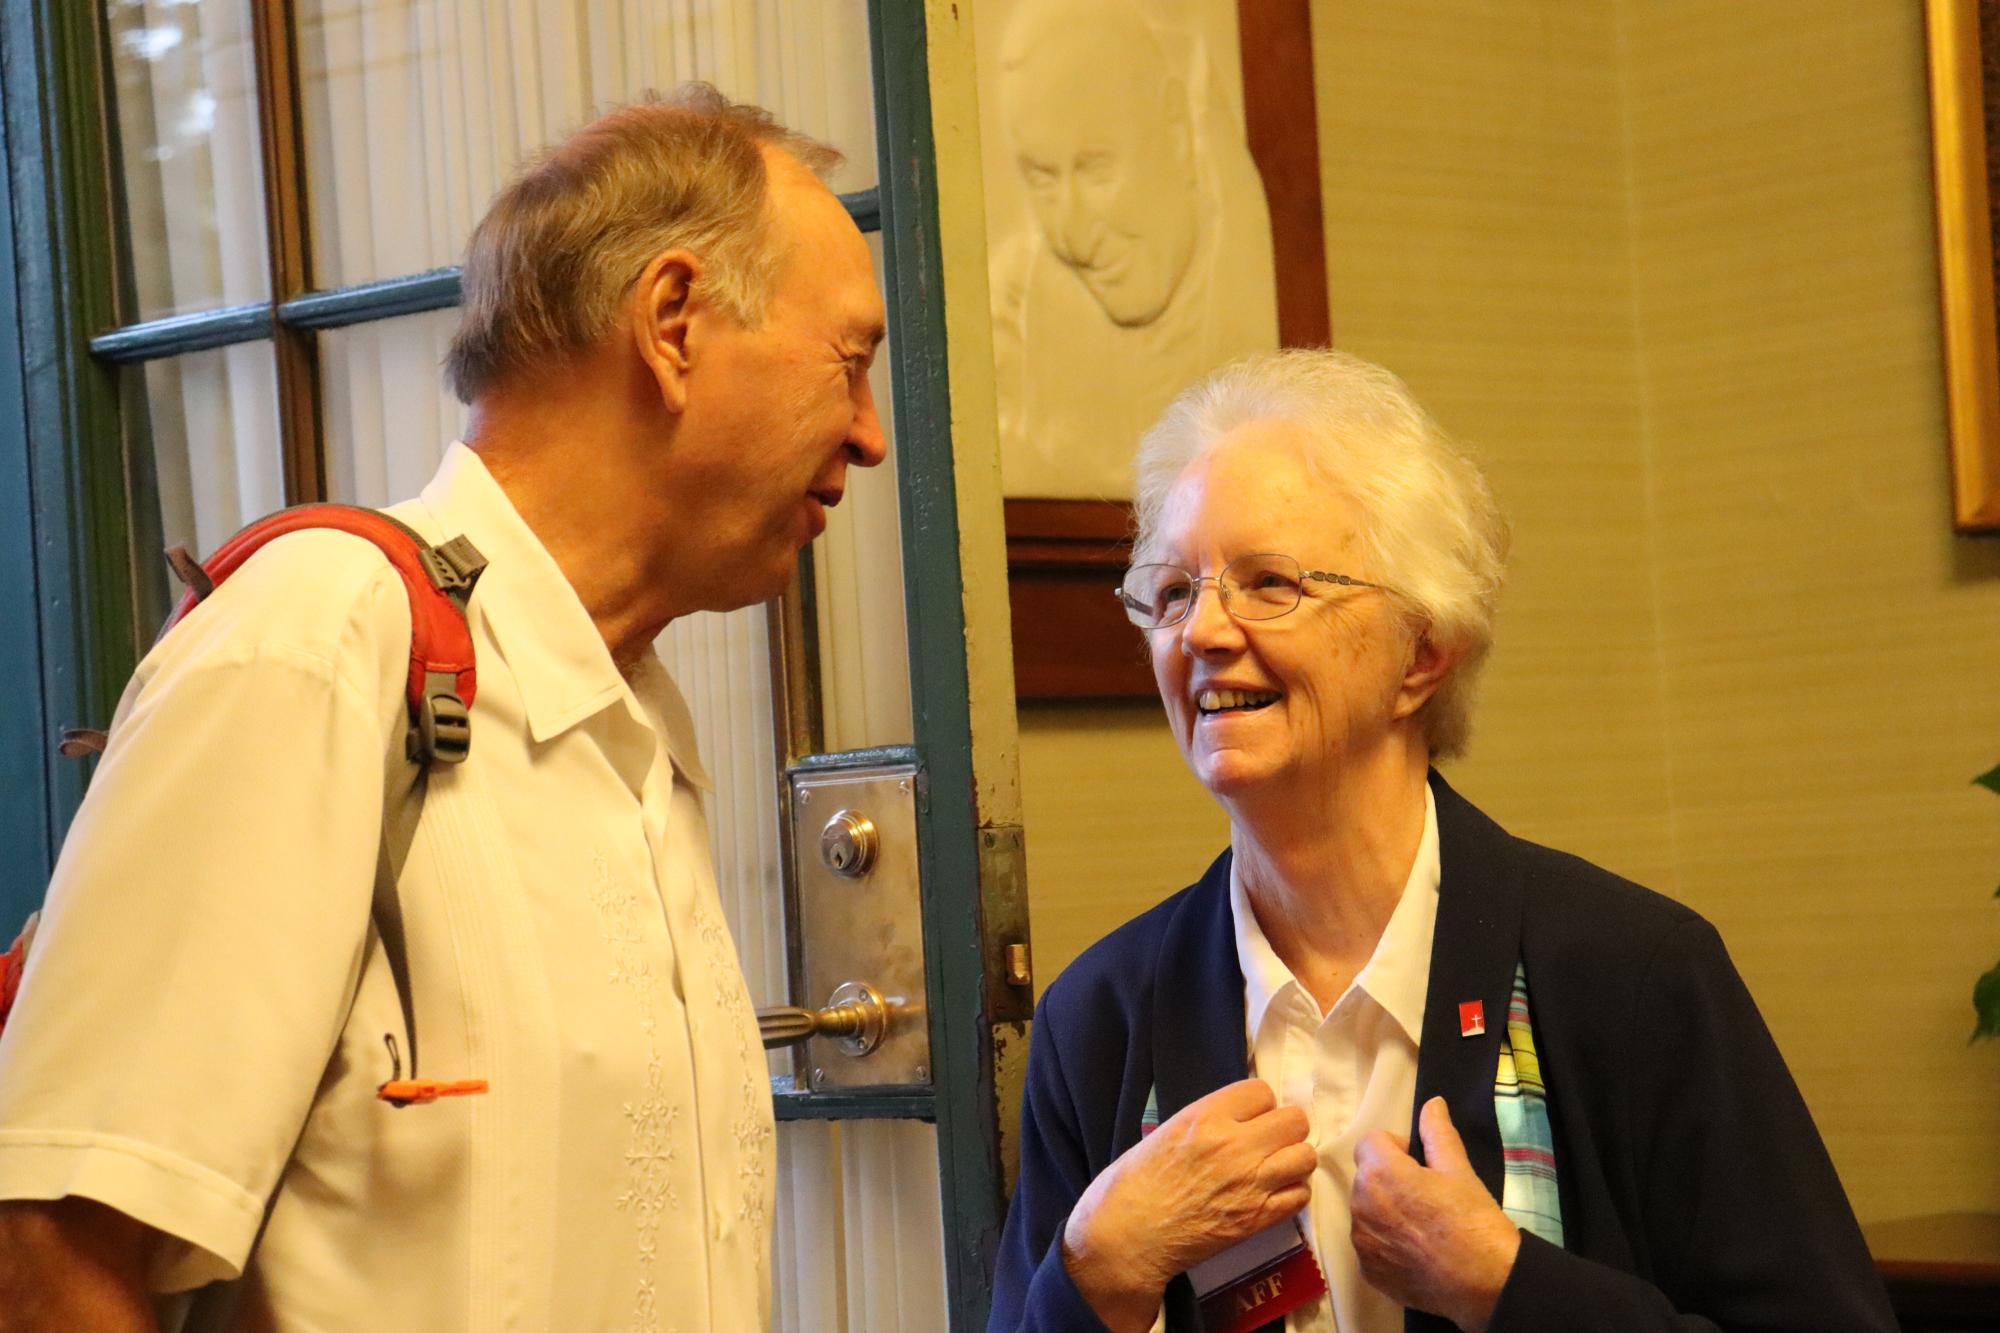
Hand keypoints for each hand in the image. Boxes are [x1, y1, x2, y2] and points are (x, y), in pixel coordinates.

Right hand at [1062, 1079, 1314, 1332]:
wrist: (1128, 1235)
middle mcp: (1235, 1145)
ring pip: (1305, 1156)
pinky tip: (1272, 1195)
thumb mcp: (1167, 1131)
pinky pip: (1301, 1194)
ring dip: (1292, 1160)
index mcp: (1206, 1118)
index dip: (1257, 1105)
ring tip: (1274, 1168)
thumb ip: (1207, 1120)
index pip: (1262, 1090)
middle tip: (1266, 1142)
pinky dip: (1291, 1193)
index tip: (1248, 1118)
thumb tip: (1238, 1118)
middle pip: (1294, 1120)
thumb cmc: (1134, 1182)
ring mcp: (1251, 1183)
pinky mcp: (1259, 1218)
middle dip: (1283, 1129)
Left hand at [1351, 1097, 1520, 1331]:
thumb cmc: (1473, 1220)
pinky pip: (1370, 1244)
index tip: (1421, 1166)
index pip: (1371, 1142)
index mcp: (1379, 1173)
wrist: (1486, 1282)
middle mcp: (1360, 1204)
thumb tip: (1432, 1103)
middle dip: (1389, 1179)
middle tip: (1426, 1196)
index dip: (1396, 1148)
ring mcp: (1361, 1242)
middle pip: (1366, 1177)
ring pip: (1366, 1211)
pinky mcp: (1367, 1270)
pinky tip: (1416, 1251)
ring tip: (1422, 1226)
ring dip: (1385, 1211)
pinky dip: (1386, 1243)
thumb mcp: (1458, 1169)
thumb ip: (1437, 1133)